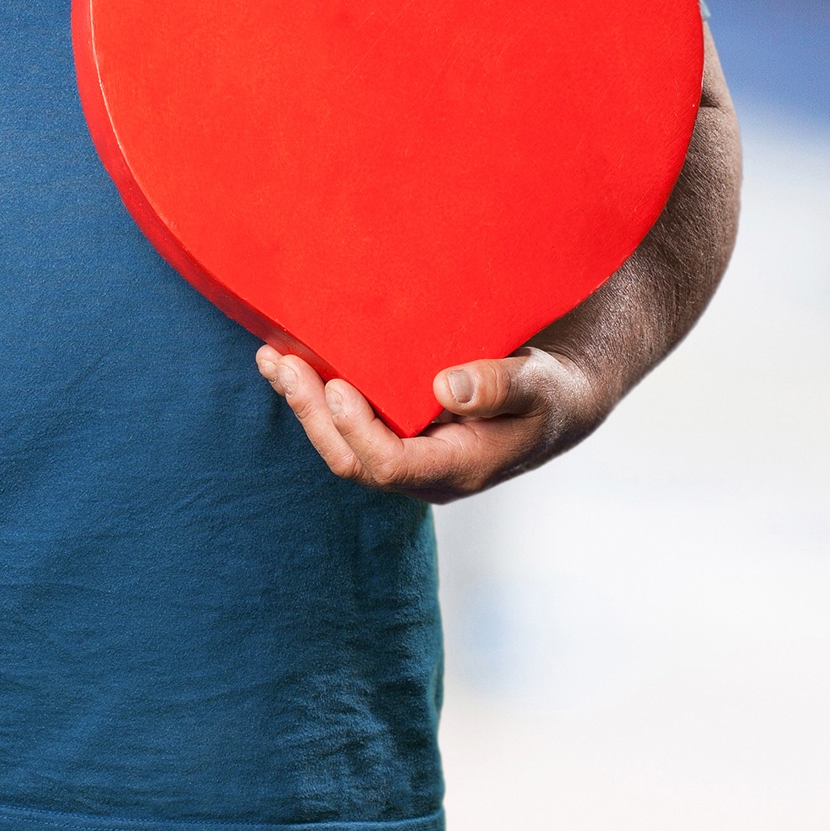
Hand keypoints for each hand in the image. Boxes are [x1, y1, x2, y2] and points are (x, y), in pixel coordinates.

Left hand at [255, 342, 610, 503]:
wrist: (558, 399)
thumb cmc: (551, 392)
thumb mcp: (538, 386)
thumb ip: (498, 387)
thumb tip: (447, 389)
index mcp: (458, 470)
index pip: (392, 466)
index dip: (359, 430)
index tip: (338, 385)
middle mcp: (422, 471)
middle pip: (352, 459)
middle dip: (313, 415)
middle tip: (286, 365)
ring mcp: (404, 454)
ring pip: (339, 443)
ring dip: (302, 403)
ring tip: (271, 359)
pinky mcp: (394, 432)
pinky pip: (344, 423)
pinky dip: (313, 393)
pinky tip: (285, 360)